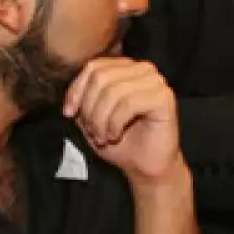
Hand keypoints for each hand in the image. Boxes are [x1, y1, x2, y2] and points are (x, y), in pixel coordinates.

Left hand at [63, 58, 182, 185]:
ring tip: (102, 136)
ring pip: (113, 91)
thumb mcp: (91, 118)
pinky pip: (129, 103)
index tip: (68, 113)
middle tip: (91, 130)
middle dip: (89, 108)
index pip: (94, 67)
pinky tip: (115, 135)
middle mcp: (143, 70)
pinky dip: (115, 123)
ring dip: (101, 119)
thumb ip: (82, 100)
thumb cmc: (122, 143)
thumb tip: (72, 97)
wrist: (144, 166)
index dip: (77, 90)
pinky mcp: (164, 97)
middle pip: (101, 77)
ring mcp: (155, 82)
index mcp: (126, 69)